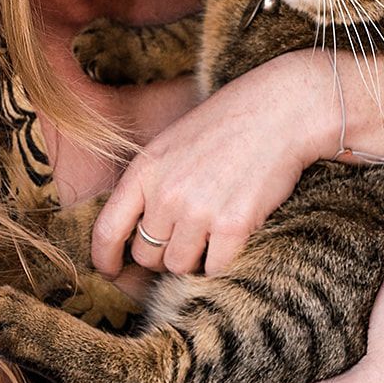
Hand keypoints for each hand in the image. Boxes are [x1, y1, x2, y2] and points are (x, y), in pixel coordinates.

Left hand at [92, 60, 319, 278]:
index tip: (112, 270)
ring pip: (180, 266)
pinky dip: (222, 261)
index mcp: (145, 171)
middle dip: (162, 254)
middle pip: (147, 255)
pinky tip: (231, 237)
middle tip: (185, 238)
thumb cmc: (226, 125)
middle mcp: (166, 194)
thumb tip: (141, 233)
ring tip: (211, 233)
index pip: (107, 230)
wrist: (278, 112)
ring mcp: (198, 211)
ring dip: (194, 259)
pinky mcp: (232, 226)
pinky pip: (214, 267)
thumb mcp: (171, 145)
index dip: (105, 258)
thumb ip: (151, 185)